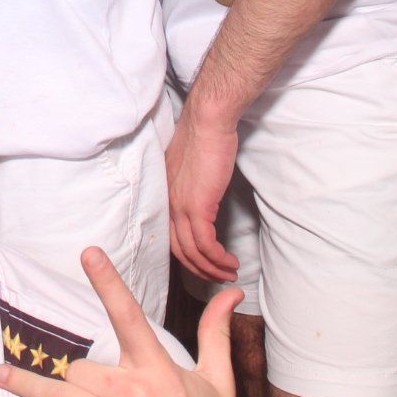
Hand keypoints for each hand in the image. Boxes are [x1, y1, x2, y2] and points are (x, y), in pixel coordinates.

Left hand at [0, 247, 253, 396]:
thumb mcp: (219, 381)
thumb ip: (216, 333)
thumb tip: (231, 293)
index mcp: (158, 368)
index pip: (128, 316)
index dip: (108, 283)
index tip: (88, 254)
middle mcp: (133, 391)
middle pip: (81, 368)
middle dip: (74, 377)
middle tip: (77, 390)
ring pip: (60, 395)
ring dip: (27, 383)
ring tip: (0, 373)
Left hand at [166, 101, 239, 280]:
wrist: (207, 120)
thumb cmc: (203, 135)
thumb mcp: (191, 165)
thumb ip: (191, 183)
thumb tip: (201, 193)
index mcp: (166, 194)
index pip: (170, 234)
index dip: (187, 254)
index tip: (203, 263)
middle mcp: (169, 203)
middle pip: (179, 249)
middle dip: (199, 269)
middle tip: (218, 276)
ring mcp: (181, 206)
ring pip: (193, 252)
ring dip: (212, 268)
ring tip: (230, 273)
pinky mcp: (198, 206)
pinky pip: (206, 244)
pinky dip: (218, 258)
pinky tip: (230, 261)